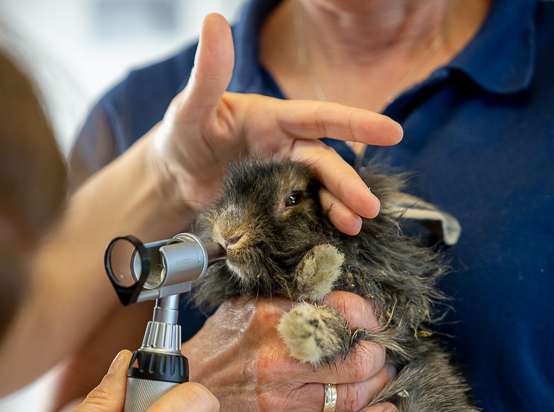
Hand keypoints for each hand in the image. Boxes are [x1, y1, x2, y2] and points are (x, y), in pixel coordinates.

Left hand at [151, 13, 403, 235]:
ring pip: (318, 189)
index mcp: (274, 118)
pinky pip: (301, 211)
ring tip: (353, 226)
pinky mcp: (273, 202)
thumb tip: (213, 21)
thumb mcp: (191, 104)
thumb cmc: (183, 132)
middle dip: (348, 183)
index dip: (356, 122)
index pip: (320, 116)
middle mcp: (284, 145)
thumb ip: (208, 71)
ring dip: (338, 206)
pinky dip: (316, 222)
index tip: (391, 131)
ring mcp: (280, 176)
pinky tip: (329, 237)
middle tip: (368, 206)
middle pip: (324, 162)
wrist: (173, 174)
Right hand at [181, 293, 396, 411]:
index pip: (344, 313)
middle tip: (376, 351)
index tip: (373, 322)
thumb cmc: (227, 341)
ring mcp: (279, 401)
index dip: (369, 318)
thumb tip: (344, 295)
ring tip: (377, 374)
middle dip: (376, 354)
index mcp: (272, 319)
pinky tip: (384, 410)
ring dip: (376, 384)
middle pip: (356, 359)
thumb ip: (294, 297)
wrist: (193, 383)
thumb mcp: (252, 303)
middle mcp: (276, 361)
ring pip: (352, 395)